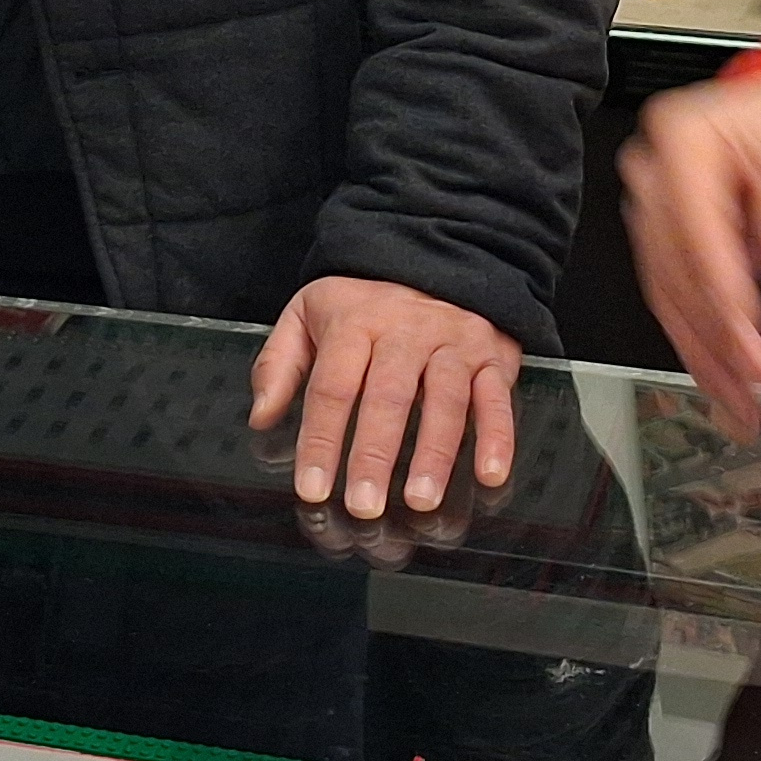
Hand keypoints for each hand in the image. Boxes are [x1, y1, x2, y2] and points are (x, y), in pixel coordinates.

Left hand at [246, 276, 521, 521]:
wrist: (440, 254)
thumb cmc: (365, 302)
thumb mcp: (308, 313)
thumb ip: (279, 363)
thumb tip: (261, 417)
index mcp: (356, 322)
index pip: (333, 386)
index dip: (322, 439)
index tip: (312, 488)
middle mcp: (407, 331)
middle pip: (389, 396)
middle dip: (374, 454)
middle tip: (364, 506)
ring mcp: (454, 343)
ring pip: (446, 400)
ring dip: (434, 454)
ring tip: (421, 502)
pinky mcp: (494, 357)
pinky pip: (497, 398)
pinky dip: (499, 437)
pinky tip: (491, 475)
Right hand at [619, 74, 760, 427]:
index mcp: (684, 140)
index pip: (699, 235)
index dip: (724, 302)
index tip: (752, 353)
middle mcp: (652, 174)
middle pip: (675, 274)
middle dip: (714, 342)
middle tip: (750, 392)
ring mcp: (647, 207)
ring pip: (667, 296)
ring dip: (702, 354)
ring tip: (736, 402)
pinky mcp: (656, 238)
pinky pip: (670, 297)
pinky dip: (697, 341)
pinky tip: (718, 377)